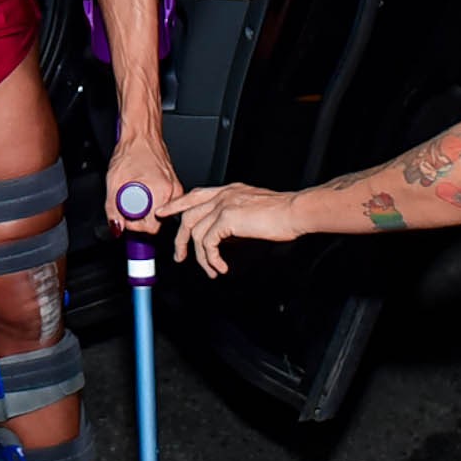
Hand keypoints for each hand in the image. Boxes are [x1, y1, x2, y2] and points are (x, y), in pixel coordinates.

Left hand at [106, 132, 181, 234]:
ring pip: (160, 213)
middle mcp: (174, 192)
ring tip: (134, 196)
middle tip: (126, 205)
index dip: (134, 225)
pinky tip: (142, 192)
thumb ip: (112, 208)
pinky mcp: (174, 186)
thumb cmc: (132, 150)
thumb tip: (117, 227)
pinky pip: (163, 203)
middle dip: (139, 218)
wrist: (142, 134)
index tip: (125, 217)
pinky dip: (151, 202)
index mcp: (162, 192)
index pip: (152, 227)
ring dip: (145, 210)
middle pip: (157, 221)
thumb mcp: (114, 181)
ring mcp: (176, 189)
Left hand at [164, 182, 303, 276]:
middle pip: (187, 214)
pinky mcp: (227, 218)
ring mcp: (223, 204)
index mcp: (228, 190)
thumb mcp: (252, 211)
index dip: (177, 205)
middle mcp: (223, 194)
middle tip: (180, 256)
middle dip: (180, 239)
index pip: (195, 195)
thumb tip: (224, 236)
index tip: (165, 214)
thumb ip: (235, 218)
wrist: (295, 211)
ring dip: (200, 257)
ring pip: (196, 232)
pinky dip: (211, 259)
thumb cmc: (282, 213)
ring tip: (210, 270)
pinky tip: (220, 266)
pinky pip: (208, 243)